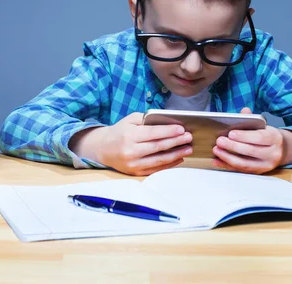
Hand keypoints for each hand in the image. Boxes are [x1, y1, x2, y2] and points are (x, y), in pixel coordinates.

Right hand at [71, 112, 192, 175]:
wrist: (102, 149)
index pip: (153, 133)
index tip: (182, 129)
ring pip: (159, 160)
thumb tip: (168, 123)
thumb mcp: (130, 120)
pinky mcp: (136, 173)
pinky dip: (169, 164)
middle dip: (176, 142)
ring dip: (176, 155)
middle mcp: (131, 151)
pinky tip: (179, 158)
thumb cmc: (119, 132)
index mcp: (129, 136)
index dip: (169, 131)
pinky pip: (156, 169)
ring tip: (188, 149)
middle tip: (189, 138)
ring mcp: (133, 164)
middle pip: (158, 147)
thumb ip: (147, 120)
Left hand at [212, 108, 283, 173]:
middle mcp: (272, 154)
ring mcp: (265, 165)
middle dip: (233, 146)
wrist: (282, 150)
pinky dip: (227, 165)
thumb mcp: (263, 126)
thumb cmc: (268, 136)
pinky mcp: (258, 172)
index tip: (231, 133)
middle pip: (251, 151)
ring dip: (228, 157)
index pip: (260, 138)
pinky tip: (217, 160)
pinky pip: (240, 170)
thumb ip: (252, 118)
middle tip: (219, 141)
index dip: (244, 136)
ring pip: (245, 164)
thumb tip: (244, 111)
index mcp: (274, 138)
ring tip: (216, 150)